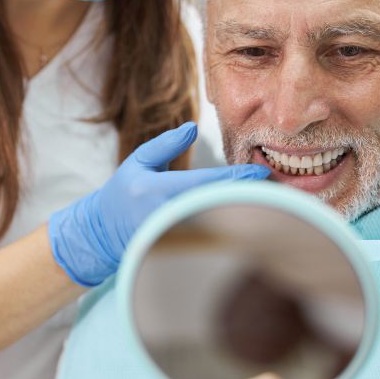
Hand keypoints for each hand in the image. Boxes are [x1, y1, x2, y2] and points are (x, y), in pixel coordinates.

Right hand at [48, 122, 268, 285]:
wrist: (102, 234)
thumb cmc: (122, 193)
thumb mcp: (138, 162)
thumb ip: (166, 144)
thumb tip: (193, 127)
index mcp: (156, 190)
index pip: (205, 183)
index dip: (236, 179)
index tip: (261, 173)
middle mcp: (166, 215)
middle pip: (217, 206)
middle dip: (247, 198)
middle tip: (277, 189)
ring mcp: (172, 237)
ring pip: (216, 225)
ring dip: (242, 214)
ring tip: (270, 204)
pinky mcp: (176, 251)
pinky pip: (208, 238)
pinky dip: (229, 229)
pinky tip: (248, 221)